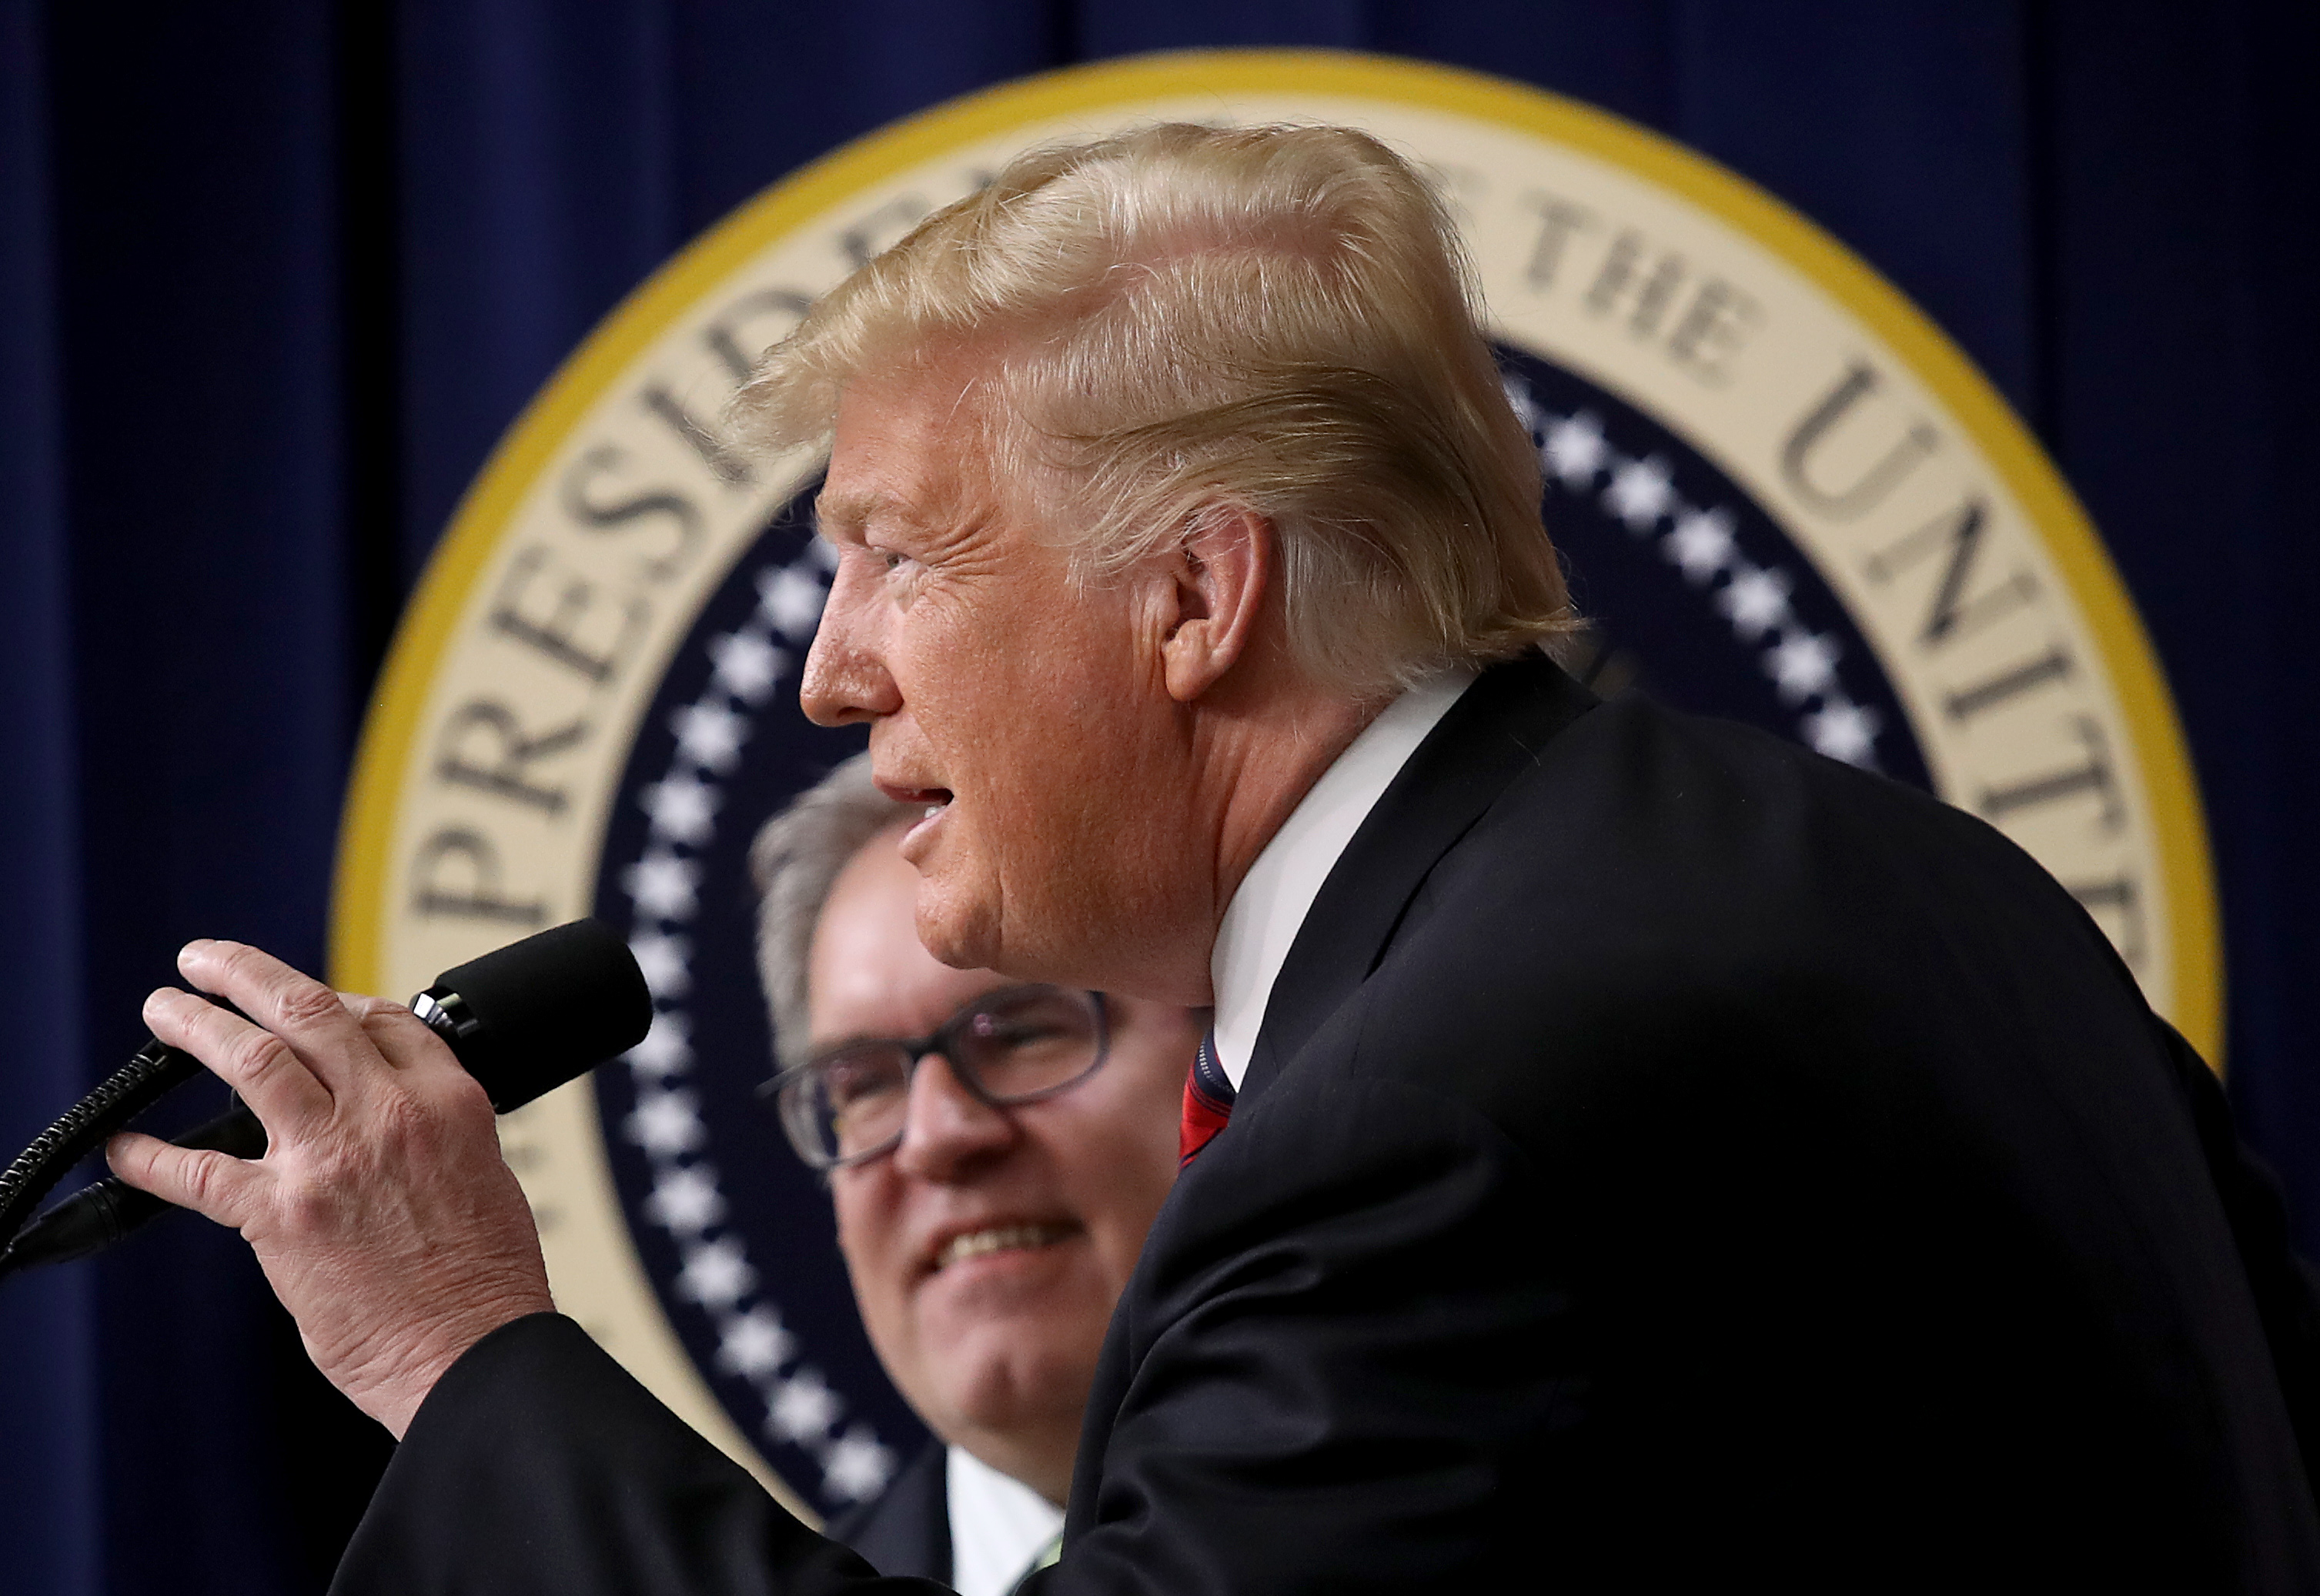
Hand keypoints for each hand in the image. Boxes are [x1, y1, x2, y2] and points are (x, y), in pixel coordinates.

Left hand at [105, 939, 554, 1437]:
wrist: (474, 1352)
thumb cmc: (486, 1281)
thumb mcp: (484, 1175)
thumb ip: (428, 1135)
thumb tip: (378, 1123)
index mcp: (449, 1100)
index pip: (383, 1020)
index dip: (337, 1002)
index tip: (306, 1004)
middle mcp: (389, 1113)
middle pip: (307, 1011)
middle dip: (244, 973)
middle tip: (205, 960)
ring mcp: (332, 1159)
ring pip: (251, 1060)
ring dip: (195, 1026)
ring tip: (165, 1010)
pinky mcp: (283, 1217)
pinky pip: (199, 1174)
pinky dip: (151, 1159)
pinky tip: (126, 1150)